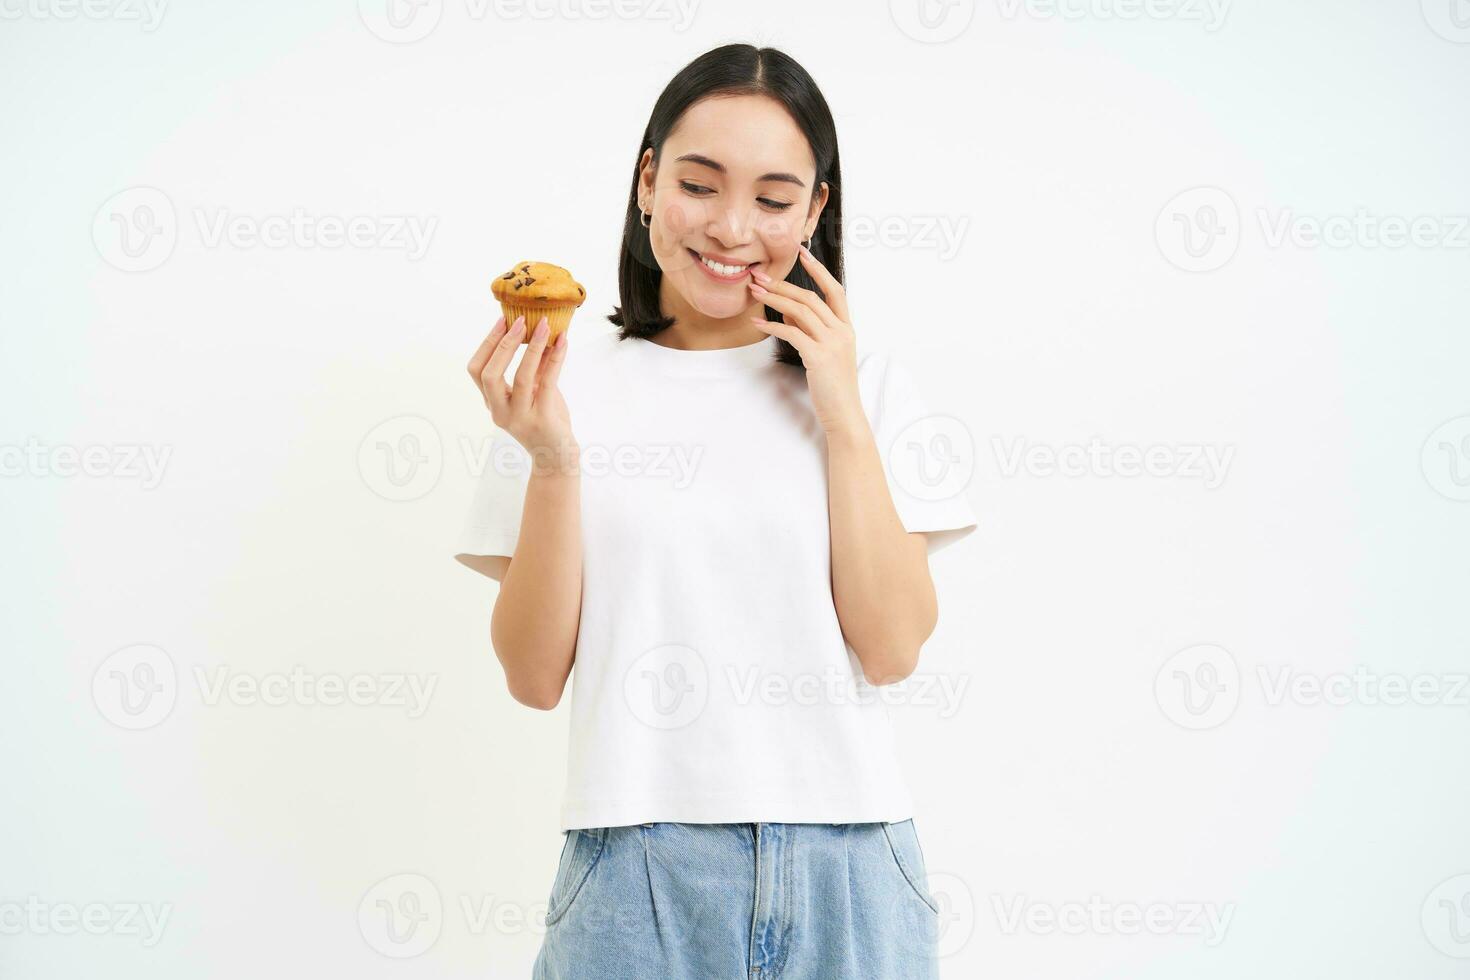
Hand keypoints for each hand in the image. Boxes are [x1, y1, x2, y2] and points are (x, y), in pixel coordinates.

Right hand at [467, 314, 576, 471]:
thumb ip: (534, 366)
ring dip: (532, 347)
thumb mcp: (534, 392)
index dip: (487, 344)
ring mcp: (520, 417)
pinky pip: (547, 382)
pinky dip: (555, 358)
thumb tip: (539, 330)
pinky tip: (562, 342)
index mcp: (493, 403)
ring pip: (520, 377)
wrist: (556, 456)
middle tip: (519, 321)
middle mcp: (500, 411)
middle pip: (489, 374)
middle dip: (502, 344)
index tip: (502, 320)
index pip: (477, 371)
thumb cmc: (544, 421)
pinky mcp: (542, 419)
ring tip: (543, 326)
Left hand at [746, 244, 864, 435]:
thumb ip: (808, 329)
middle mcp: (842, 331)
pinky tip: (757, 323)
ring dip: (775, 299)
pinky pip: (792, 333)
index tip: (802, 254)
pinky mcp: (819, 357)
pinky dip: (772, 325)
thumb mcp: (823, 353)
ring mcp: (832, 343)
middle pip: (811, 297)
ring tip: (755, 293)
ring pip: (801, 311)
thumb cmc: (833, 386)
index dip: (818, 270)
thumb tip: (786, 309)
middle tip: (760, 277)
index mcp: (846, 328)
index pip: (834, 290)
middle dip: (783, 284)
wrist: (844, 414)